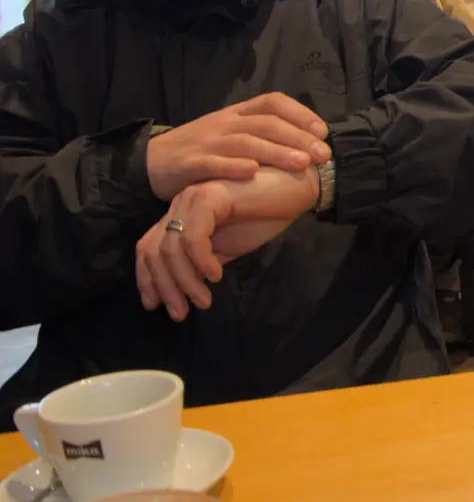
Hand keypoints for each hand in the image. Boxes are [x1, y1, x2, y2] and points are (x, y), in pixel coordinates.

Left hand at [135, 167, 318, 320]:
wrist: (298, 188)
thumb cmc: (268, 214)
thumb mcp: (229, 246)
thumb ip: (203, 262)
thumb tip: (184, 288)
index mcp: (183, 215)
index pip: (149, 247)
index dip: (148, 278)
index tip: (156, 306)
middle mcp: (181, 205)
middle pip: (153, 250)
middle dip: (164, 286)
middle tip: (180, 313)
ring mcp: (193, 198)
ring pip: (170, 247)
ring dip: (184, 280)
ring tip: (203, 300)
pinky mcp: (210, 196)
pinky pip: (194, 237)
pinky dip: (201, 261)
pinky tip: (217, 275)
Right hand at [146, 93, 329, 200]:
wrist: (149, 162)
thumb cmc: (200, 150)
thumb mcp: (230, 134)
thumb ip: (260, 133)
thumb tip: (305, 141)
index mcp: (236, 113)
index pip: (272, 102)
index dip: (300, 113)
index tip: (323, 131)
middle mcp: (224, 123)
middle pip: (265, 123)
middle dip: (297, 137)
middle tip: (322, 154)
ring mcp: (206, 142)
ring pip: (245, 142)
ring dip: (275, 152)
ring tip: (301, 163)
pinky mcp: (189, 163)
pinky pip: (212, 163)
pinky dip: (232, 166)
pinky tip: (253, 172)